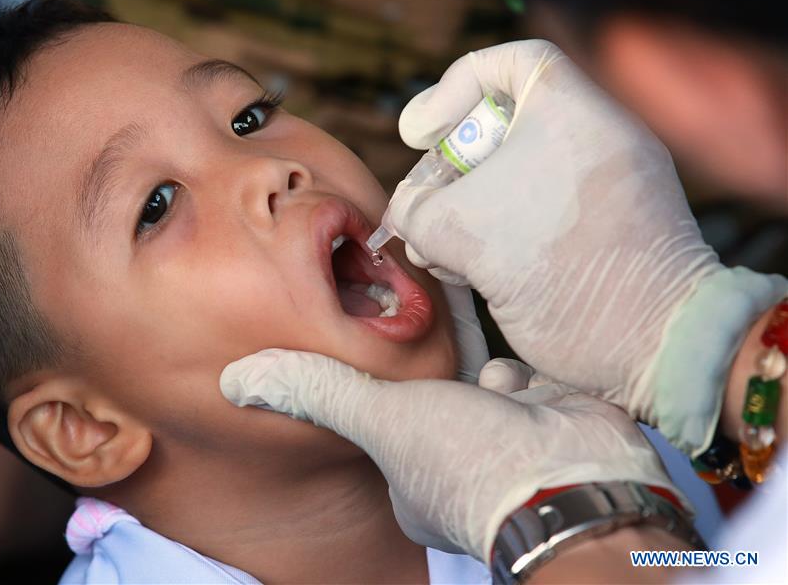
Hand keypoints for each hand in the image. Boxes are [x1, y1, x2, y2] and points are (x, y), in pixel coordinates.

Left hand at [220, 349, 685, 561]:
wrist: (579, 478)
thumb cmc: (470, 460)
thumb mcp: (379, 418)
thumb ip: (316, 390)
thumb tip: (234, 379)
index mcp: (412, 477)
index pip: (380, 421)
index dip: (374, 390)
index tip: (369, 359)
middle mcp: (459, 464)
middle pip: (430, 399)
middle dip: (429, 373)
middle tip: (416, 336)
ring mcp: (507, 441)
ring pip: (476, 382)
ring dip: (473, 367)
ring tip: (464, 349)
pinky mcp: (549, 415)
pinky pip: (521, 375)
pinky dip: (517, 368)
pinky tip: (517, 372)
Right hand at [389, 39, 786, 453]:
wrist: (650, 345)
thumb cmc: (562, 274)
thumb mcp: (466, 233)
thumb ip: (419, 210)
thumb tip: (412, 211)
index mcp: (569, 114)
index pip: (506, 64)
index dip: (449, 89)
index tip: (416, 135)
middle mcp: (587, 139)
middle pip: (495, 128)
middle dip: (446, 170)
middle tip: (423, 205)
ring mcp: (594, 185)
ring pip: (507, 177)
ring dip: (462, 212)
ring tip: (441, 253)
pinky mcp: (595, 228)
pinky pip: (531, 212)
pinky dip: (494, 236)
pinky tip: (468, 272)